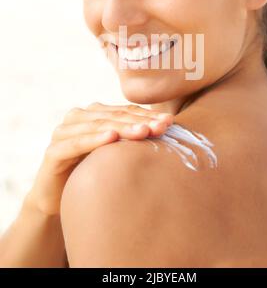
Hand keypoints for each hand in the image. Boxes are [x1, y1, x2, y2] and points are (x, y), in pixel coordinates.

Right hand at [24, 103, 173, 215]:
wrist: (59, 199)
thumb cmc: (92, 172)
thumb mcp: (114, 153)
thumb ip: (131, 137)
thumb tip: (168, 130)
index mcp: (93, 114)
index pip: (124, 111)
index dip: (147, 115)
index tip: (170, 122)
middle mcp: (77, 118)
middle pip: (113, 116)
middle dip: (139, 121)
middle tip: (161, 126)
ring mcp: (62, 132)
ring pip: (97, 125)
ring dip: (122, 127)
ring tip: (144, 131)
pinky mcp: (52, 152)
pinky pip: (76, 143)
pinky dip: (94, 139)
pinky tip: (112, 138)